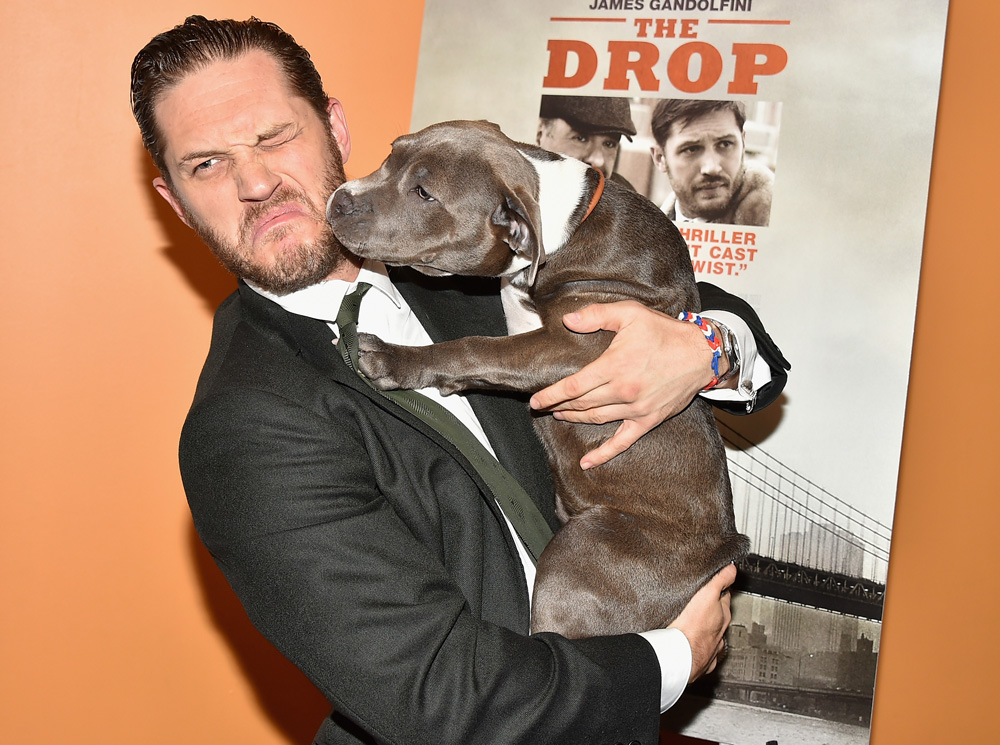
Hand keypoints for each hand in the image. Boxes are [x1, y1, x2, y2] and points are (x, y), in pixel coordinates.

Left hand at [528, 301, 716, 468]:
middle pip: (581, 403)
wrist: (702, 353)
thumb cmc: (665, 332)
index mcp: (615, 366)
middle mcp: (623, 391)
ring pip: (596, 419)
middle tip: (543, 406)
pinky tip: (587, 463)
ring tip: (560, 415)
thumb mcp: (630, 313)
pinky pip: (622, 442)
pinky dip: (604, 454)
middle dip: (558, 405)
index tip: (535, 400)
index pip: (573, 386)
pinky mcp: (648, 420)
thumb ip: (596, 316)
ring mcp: (635, 409)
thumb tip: (568, 320)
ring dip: (574, 419)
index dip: (551, 394)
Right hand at [669, 563, 735, 682]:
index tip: (718, 583)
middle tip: (703, 602)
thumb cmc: (691, 625)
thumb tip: (732, 568)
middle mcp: (720, 633)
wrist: (678, 655)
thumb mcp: (707, 593)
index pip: (726, 596)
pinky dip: (700, 650)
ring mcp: (712, 648)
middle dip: (715, 610)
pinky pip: (704, 655)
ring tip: (697, 625)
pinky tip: (693, 647)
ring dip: (708, 631)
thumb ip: (721, 579)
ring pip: (714, 637)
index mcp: (723, 615)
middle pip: (720, 617)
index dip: (722, 588)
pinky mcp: (701, 661)